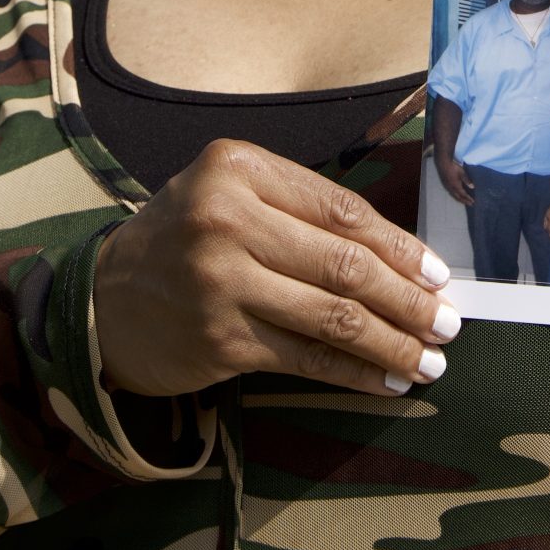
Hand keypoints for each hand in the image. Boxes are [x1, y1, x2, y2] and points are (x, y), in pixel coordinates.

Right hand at [95, 140, 458, 398]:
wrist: (101, 302)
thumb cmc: (183, 243)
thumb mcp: (227, 197)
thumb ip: (299, 211)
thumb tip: (403, 258)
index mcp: (236, 168)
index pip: (342, 210)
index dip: (400, 247)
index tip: (437, 275)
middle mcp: (226, 219)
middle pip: (345, 264)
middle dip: (408, 300)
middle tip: (448, 322)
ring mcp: (220, 282)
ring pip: (334, 316)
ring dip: (394, 342)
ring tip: (431, 359)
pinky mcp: (219, 339)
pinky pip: (308, 358)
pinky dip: (356, 372)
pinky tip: (388, 381)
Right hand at [435, 153, 475, 205]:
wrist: (444, 164)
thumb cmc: (454, 168)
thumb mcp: (462, 173)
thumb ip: (467, 181)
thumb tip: (472, 187)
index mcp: (456, 186)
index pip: (463, 195)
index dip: (468, 199)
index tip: (473, 202)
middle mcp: (452, 188)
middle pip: (458, 197)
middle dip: (464, 201)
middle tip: (470, 204)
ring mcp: (448, 186)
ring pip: (454, 195)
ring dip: (460, 199)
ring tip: (464, 201)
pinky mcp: (446, 184)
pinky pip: (452, 193)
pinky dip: (456, 196)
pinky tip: (457, 194)